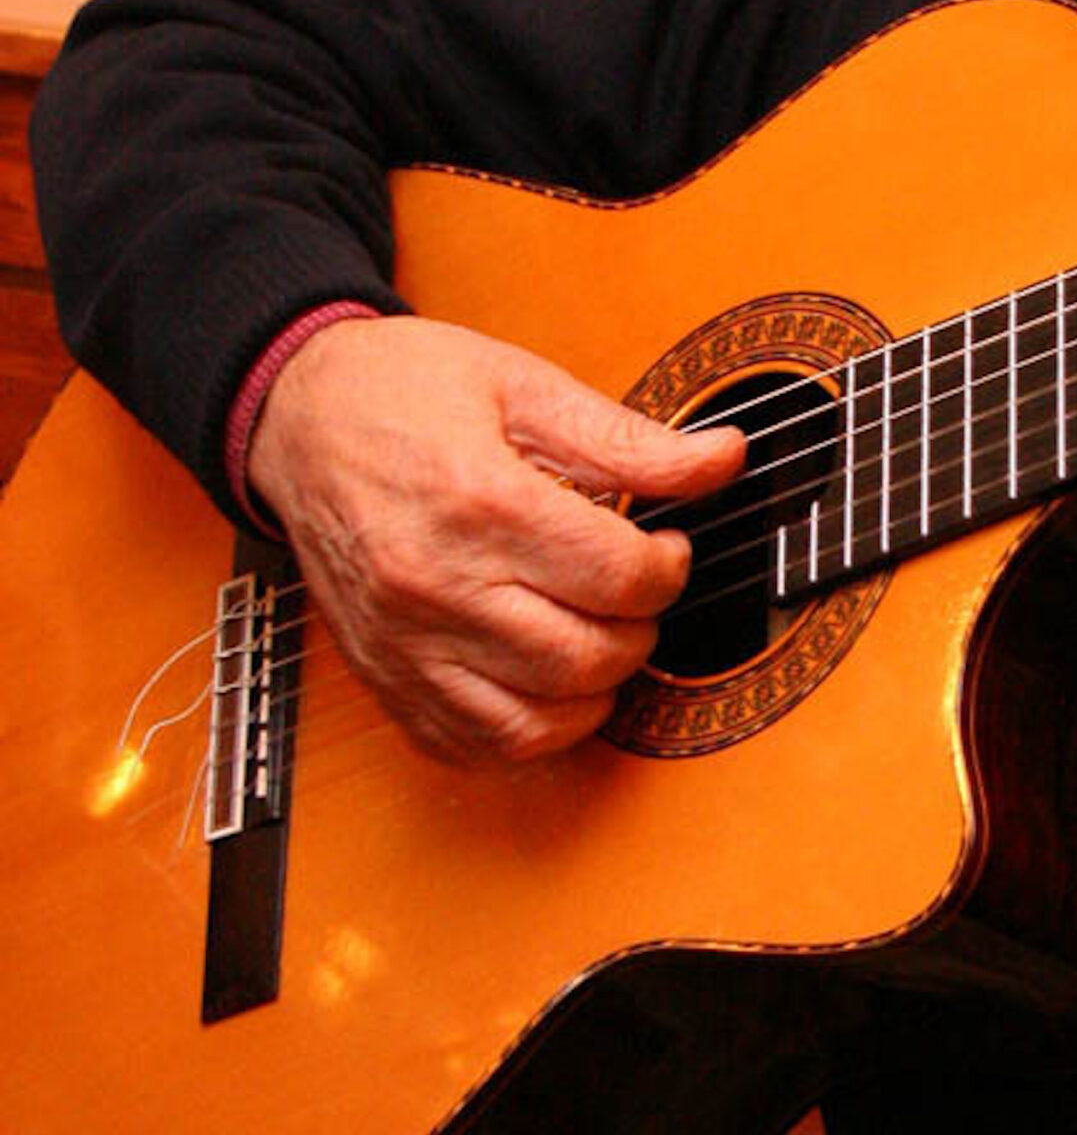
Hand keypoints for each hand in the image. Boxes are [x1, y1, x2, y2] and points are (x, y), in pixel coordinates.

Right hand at [247, 315, 745, 763]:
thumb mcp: (526, 387)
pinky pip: (473, 747)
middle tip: (634, 590)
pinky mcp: (383, 679)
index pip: (619, 576)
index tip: (664, 544)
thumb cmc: (407, 391)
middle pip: (586, 657)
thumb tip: (723, 459)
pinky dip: (530, 730)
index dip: (669, 566)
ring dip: (594, 689)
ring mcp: (404, 644)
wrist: (296, 414)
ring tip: (598, 633)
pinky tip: (548, 680)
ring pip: (536, 722)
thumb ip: (630, 440)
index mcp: (481, 504)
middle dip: (640, 629)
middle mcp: (436, 586)